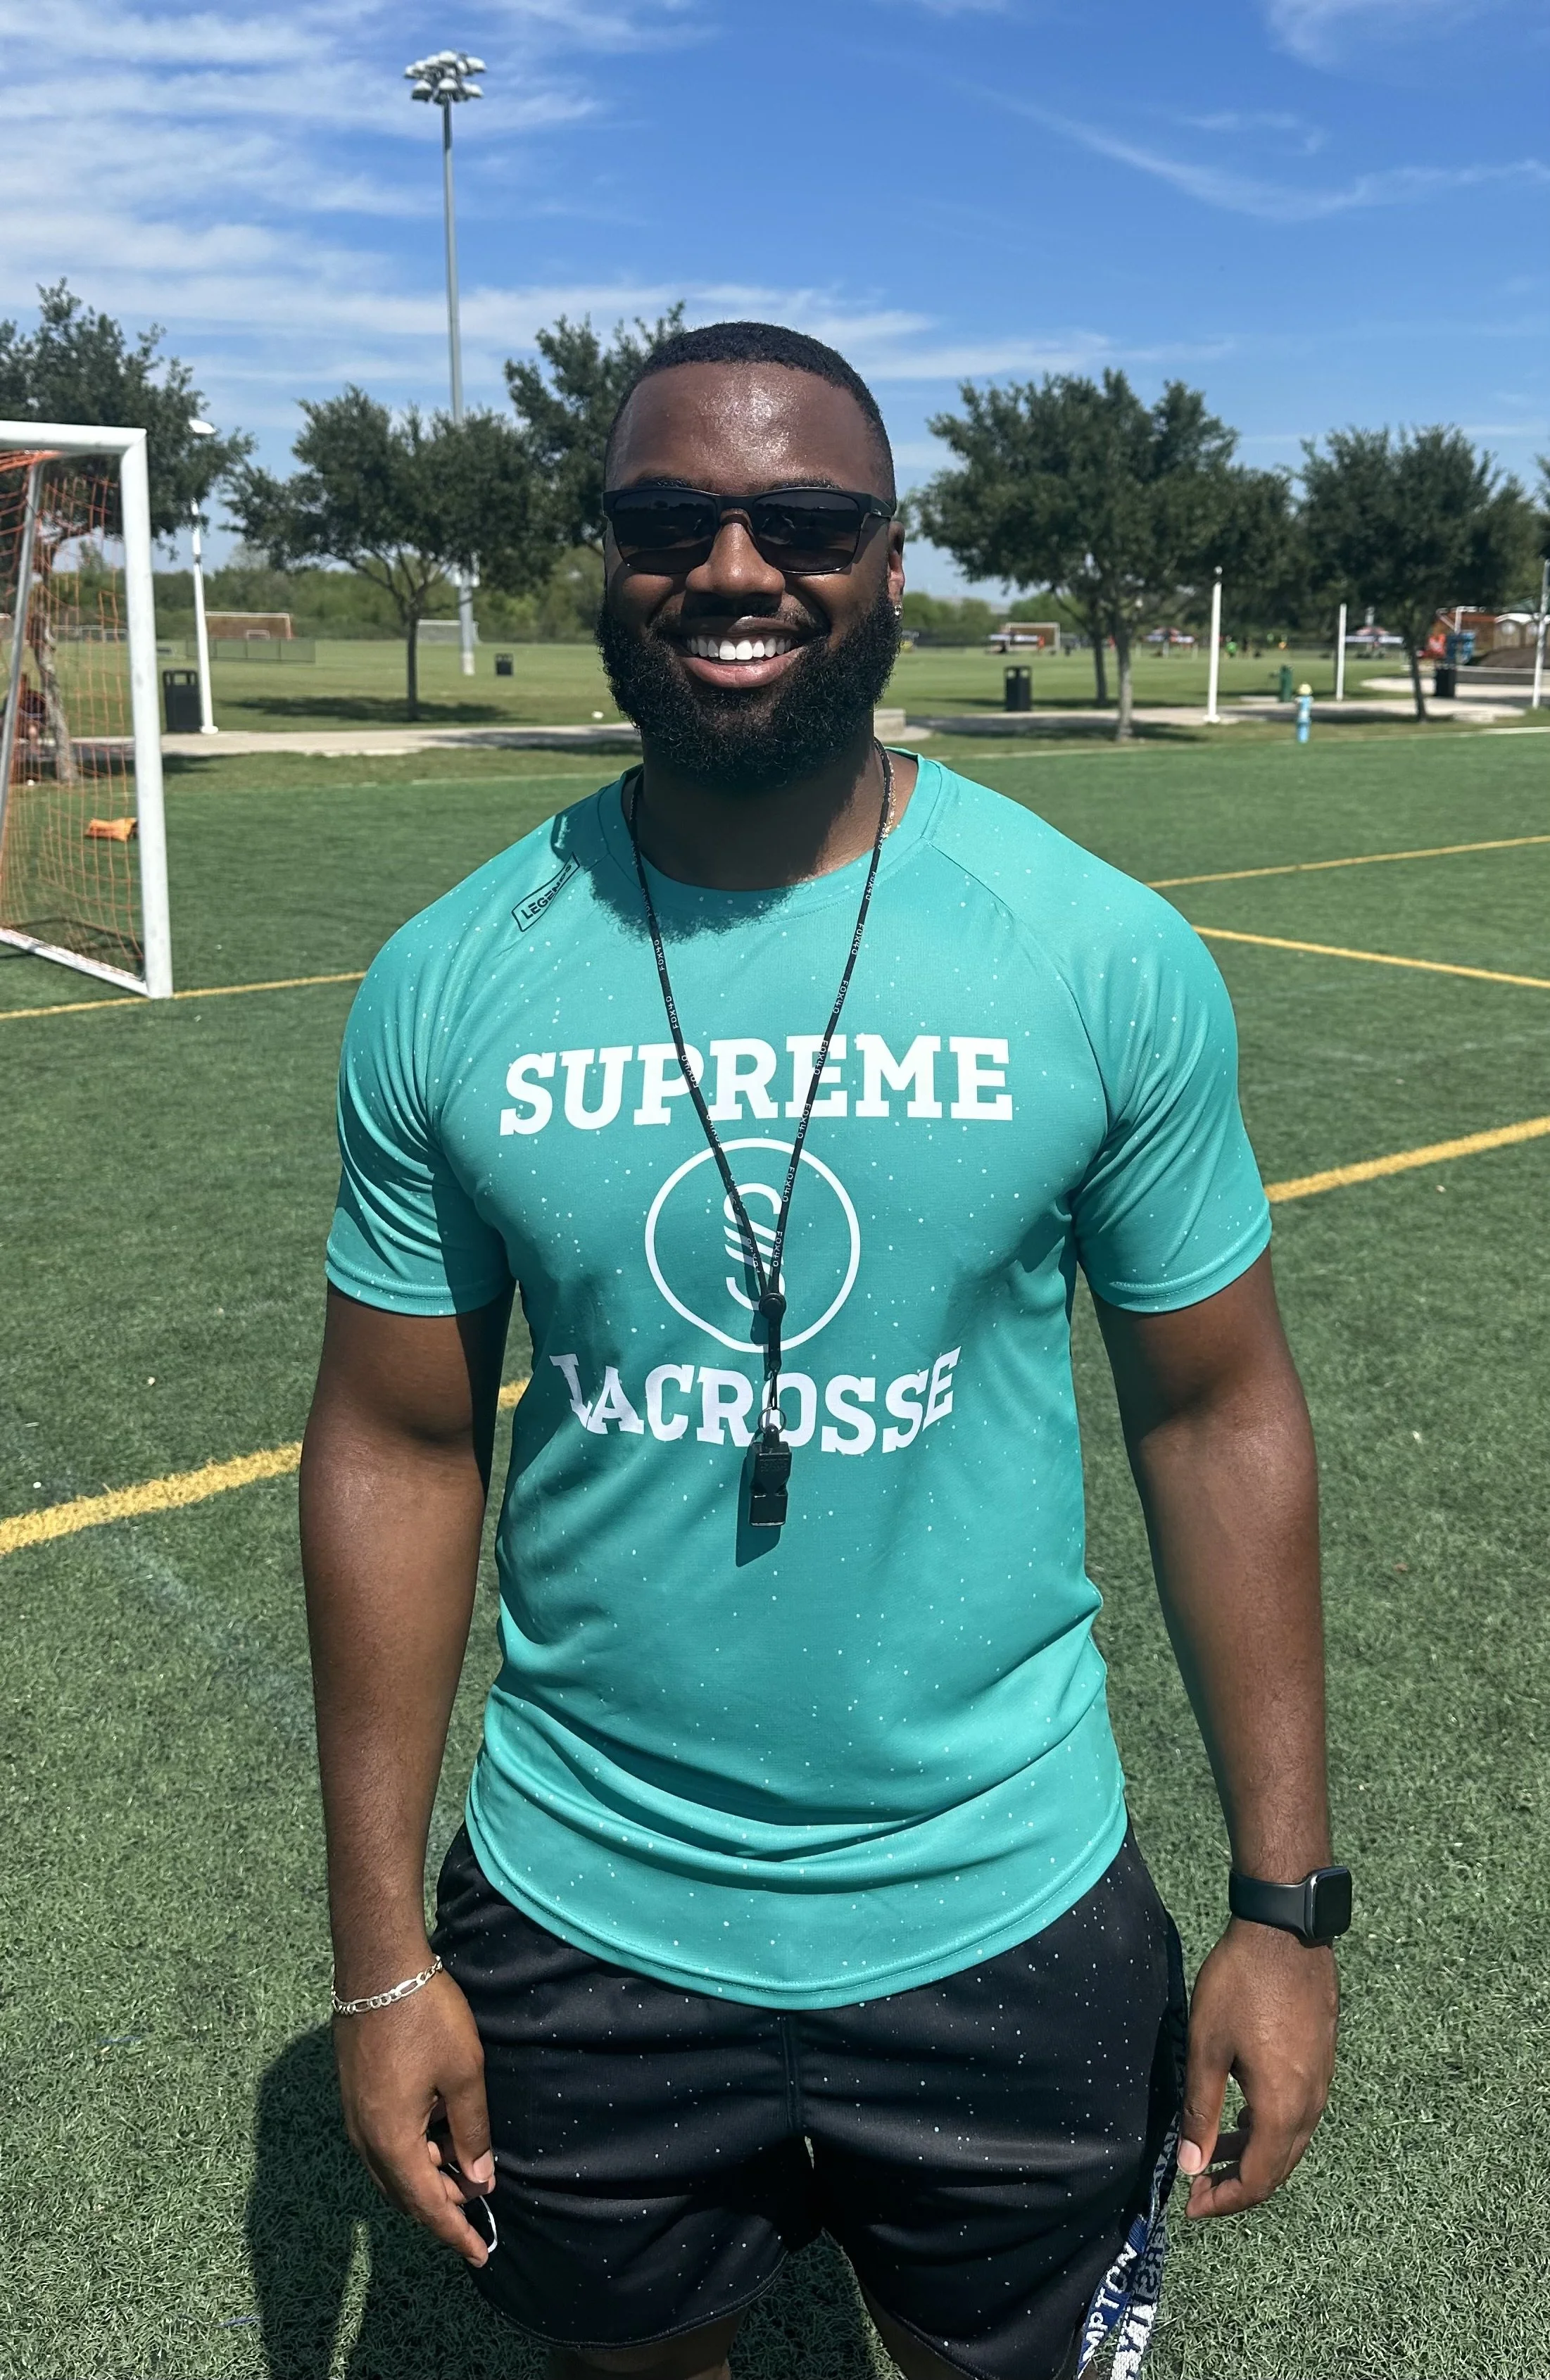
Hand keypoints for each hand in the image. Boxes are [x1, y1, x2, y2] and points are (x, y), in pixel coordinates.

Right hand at [333, 1966, 494, 2263]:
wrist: (377, 1967)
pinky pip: (383, 2145)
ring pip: (392, 2170)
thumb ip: (472, 2131)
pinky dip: (412, 2154)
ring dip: (427, 2178)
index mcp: (392, 2140)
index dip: (455, 2232)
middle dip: (443, 2207)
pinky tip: (437, 2135)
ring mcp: (355, 2117)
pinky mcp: (355, 2096)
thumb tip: (480, 2180)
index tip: (480, 2255)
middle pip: (405, 2193)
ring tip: (465, 2170)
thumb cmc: (425, 2017)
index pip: (427, 2204)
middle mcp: (366, 2138)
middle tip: (479, 2205)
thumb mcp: (463, 2073)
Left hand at [1176, 1918, 1337, 2217]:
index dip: (1225, 2201)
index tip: (1192, 2205)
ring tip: (1213, 2151)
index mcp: (1282, 2108)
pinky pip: (1298, 2115)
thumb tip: (1189, 2164)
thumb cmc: (1242, 1984)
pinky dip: (1268, 2129)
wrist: (1286, 1931)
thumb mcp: (1207, 2048)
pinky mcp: (1321, 2061)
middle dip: (1238, 2185)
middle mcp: (1311, 2104)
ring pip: (1290, 2142)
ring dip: (1253, 2155)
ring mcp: (1321, 2082)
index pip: (1259, 2180)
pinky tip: (1242, 2113)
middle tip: (1199, 2186)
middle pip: (1279, 2168)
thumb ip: (1200, 2111)